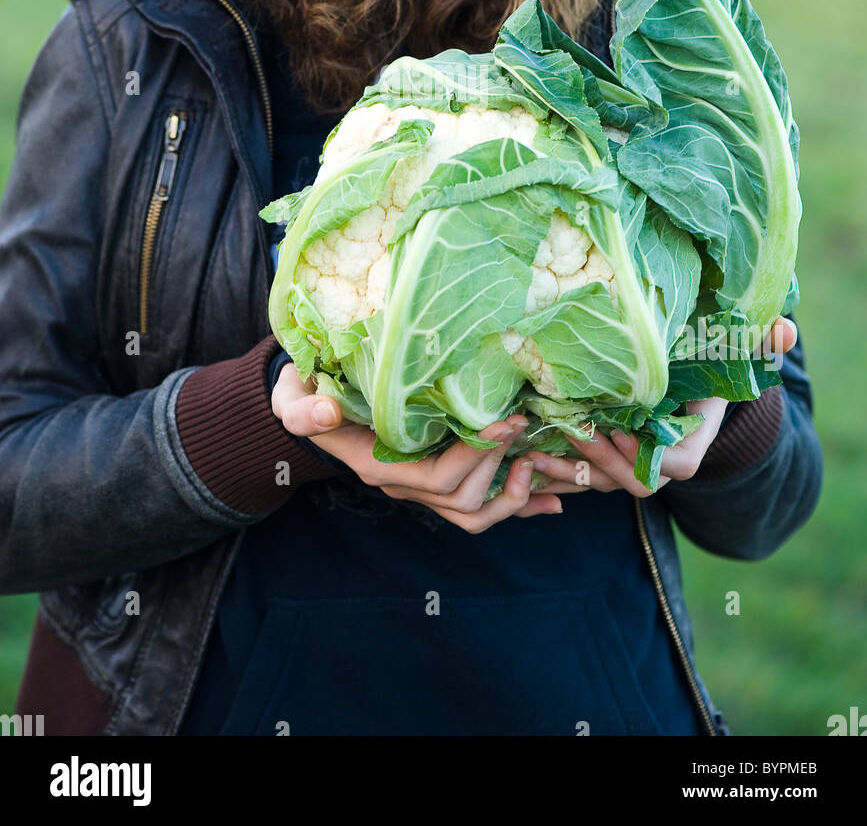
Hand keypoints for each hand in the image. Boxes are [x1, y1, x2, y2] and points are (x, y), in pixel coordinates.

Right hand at [271, 360, 564, 531]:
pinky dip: (517, 505)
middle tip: (521, 422)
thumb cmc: (303, 397)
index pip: (435, 479)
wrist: (307, 405)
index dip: (474, 456)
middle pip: (462, 499)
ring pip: (474, 513)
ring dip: (512, 493)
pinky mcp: (435, 479)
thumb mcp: (293, 399)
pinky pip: (480, 507)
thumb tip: (325, 411)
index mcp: (376, 466)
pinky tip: (550, 500)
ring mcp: (419, 487)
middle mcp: (401, 485)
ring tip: (537, 458)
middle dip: (497, 463)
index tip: (503, 422)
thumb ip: (304, 409)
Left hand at [524, 315, 797, 499]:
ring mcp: (630, 468)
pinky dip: (554, 471)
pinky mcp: (605, 464)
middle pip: (629, 480)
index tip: (617, 427)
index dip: (643, 452)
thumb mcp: (731, 353)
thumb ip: (758, 343)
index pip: (670, 464)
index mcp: (690, 447)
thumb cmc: (707, 368)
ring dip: (565, 471)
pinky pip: (579, 479)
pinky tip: (523, 455)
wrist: (688, 391)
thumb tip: (786, 329)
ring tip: (530, 453)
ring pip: (598, 483)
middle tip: (568, 432)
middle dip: (599, 461)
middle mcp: (659, 466)